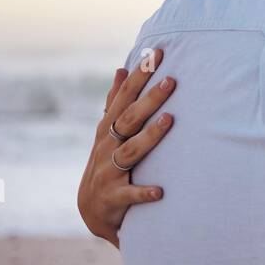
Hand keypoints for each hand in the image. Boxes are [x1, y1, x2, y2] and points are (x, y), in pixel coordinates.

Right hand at [77, 49, 174, 246]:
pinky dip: (144, 192)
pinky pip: (130, 194)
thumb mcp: (107, 132)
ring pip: (130, 151)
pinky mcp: (115, 197)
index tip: (155, 55)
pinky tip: (160, 191)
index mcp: (108, 130)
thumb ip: (115, 102)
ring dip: (150, 136)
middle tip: (171, 81)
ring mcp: (109, 172)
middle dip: (149, 100)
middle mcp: (107, 147)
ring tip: (169, 120)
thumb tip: (121, 69)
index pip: (124, 97)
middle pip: (129, 120)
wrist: (93, 210)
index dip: (138, 76)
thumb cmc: (106, 163)